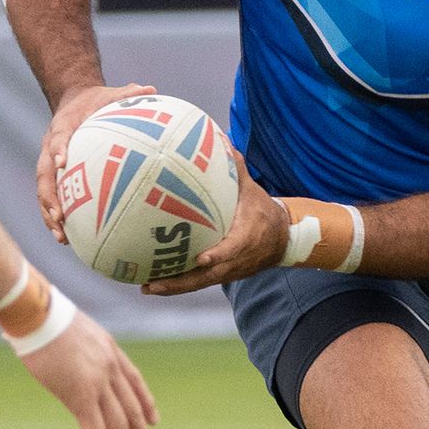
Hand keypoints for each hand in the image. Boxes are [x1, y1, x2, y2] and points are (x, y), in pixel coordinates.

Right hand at [21, 309, 158, 428]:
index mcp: (109, 349)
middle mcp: (110, 368)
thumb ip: (73, 343)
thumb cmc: (40, 313)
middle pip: (133, 413)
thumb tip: (58, 347)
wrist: (35, 310)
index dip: (147, 403)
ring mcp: (99, 383)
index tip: (154, 422)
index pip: (136, 381)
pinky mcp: (80, 396)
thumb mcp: (67, 326)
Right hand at [36, 83, 157, 241]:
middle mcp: (50, 148)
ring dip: (50, 216)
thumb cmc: (95, 100)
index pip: (57, 138)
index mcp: (62, 127)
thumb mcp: (111, 93)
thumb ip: (127, 94)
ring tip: (61, 238)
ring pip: (44, 192)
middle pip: (44, 176)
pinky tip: (71, 239)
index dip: (57, 150)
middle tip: (59, 217)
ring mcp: (50, 164)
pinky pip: (54, 198)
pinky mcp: (55, 176)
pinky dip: (59, 218)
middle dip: (49, 198)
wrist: (73, 100)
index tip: (63, 163)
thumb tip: (151, 90)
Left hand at [143, 151, 289, 295]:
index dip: (219, 255)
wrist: (281, 238)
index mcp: (247, 236)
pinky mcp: (222, 276)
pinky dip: (178, 285)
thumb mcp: (252, 188)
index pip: (233, 249)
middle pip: (208, 275)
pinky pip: (199, 283)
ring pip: (200, 283)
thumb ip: (236, 167)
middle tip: (155, 282)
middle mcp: (237, 259)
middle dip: (182, 281)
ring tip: (147, 287)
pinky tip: (155, 284)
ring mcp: (229, 270)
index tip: (202, 258)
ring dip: (174, 288)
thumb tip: (222, 140)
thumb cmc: (262, 210)